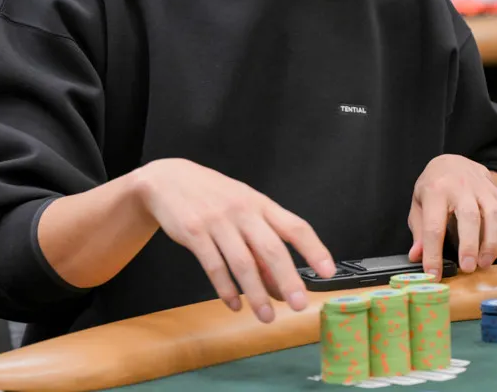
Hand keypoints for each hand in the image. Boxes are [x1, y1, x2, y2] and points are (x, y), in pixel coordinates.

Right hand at [134, 158, 335, 322]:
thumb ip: (261, 245)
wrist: (168, 180)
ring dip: (256, 294)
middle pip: (271, 248)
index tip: (328, 271)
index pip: (295, 226)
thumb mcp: (243, 211)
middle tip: (298, 304)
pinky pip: (213, 266)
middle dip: (287, 279)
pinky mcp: (193, 233)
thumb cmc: (213, 197)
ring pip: (242, 263)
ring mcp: (217, 221)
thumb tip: (280, 285)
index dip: (314, 248)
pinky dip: (226, 289)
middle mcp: (242, 211)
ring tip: (266, 317)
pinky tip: (234, 304)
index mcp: (260, 204)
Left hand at [407, 155, 496, 275]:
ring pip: (493, 215)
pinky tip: (495, 252)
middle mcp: (460, 187)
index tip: (433, 274)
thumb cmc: (434, 187)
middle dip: (469, 245)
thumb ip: (419, 231)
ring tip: (484, 264)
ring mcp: (482, 188)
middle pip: (469, 216)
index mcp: (435, 190)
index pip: (433, 225)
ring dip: (491, 243)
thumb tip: (417, 256)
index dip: (433, 252)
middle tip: (467, 268)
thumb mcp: (419, 204)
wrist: (453, 162)